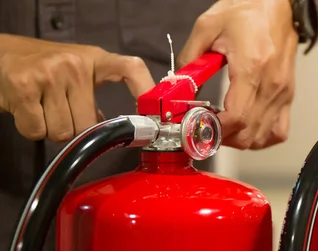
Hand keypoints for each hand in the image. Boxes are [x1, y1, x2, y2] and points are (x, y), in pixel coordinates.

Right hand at [0, 40, 153, 141]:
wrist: (2, 55)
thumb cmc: (45, 67)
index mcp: (95, 59)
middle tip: (61, 111)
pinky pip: (38, 131)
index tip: (153, 114)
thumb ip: (96, 94)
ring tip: (44, 108)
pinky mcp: (24, 88)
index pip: (130, 68)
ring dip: (52, 129)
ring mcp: (50, 75)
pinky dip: (33, 129)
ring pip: (64, 132)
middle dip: (75, 129)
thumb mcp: (78, 71)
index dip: (145, 89)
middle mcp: (75, 65)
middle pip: (89, 124)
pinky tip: (29, 111)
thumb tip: (113, 129)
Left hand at [177, 0, 297, 149]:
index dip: (215, 128)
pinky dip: (261, 137)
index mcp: (252, 67)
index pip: (236, 117)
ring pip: (262, 138)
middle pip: (248, 134)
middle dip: (223, 137)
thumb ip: (190, 58)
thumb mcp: (208, 26)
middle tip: (206, 126)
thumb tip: (177, 85)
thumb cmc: (248, 11)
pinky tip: (247, 127)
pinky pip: (278, 132)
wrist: (280, 5)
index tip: (199, 124)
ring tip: (224, 127)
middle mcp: (271, 84)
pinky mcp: (288, 95)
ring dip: (240, 140)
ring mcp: (282, 93)